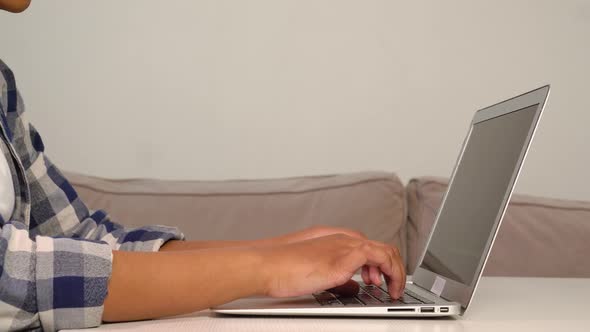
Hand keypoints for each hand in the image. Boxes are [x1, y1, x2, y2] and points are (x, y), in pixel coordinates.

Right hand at [271, 226, 389, 287]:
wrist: (265, 264)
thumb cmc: (280, 268)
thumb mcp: (313, 272)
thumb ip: (335, 276)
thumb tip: (352, 286)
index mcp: (332, 239)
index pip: (366, 246)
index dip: (379, 263)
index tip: (380, 279)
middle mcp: (341, 239)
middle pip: (381, 247)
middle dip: (392, 268)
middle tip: (392, 285)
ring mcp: (344, 246)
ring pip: (386, 251)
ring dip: (395, 271)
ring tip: (394, 289)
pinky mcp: (345, 258)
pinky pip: (381, 258)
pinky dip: (390, 272)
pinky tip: (387, 288)